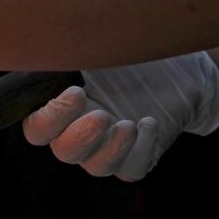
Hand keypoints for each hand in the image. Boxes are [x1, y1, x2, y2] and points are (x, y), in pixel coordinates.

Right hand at [22, 52, 218, 180]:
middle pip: (65, 152)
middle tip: (103, 115)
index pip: (38, 130)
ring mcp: (110, 146)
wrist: (181, 67)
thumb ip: (69, 54)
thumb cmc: (133, 54)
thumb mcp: (99, 50)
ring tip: (129, 124)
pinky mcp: (138, 156)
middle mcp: (82, 131)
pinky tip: (149, 124)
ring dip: (111, 149)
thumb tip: (47, 48)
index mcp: (64, 109)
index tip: (76, 92)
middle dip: (82, 137)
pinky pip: (131, 170)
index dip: (49, 120)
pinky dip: (139, 151)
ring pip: (96, 167)